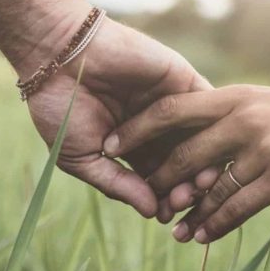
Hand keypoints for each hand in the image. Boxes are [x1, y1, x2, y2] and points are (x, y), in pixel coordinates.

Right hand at [17, 10, 218, 217]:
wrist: (58, 54)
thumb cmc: (61, 108)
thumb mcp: (83, 157)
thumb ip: (118, 185)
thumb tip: (151, 213)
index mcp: (133, 149)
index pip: (158, 181)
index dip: (164, 200)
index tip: (165, 215)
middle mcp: (157, 130)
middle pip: (183, 165)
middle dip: (185, 186)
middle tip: (184, 201)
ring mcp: (172, 105)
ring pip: (199, 140)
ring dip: (203, 163)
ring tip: (199, 183)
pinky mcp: (182, 80)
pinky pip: (207, 107)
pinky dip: (211, 128)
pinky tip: (209, 149)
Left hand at [103, 85, 269, 242]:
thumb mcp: (265, 102)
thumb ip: (228, 116)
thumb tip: (192, 139)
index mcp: (234, 96)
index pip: (171, 110)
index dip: (136, 129)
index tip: (112, 145)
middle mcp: (243, 120)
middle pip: (183, 156)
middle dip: (160, 182)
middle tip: (147, 202)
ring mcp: (262, 149)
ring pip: (209, 189)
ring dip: (188, 213)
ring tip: (172, 231)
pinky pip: (237, 208)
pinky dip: (216, 225)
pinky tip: (203, 236)